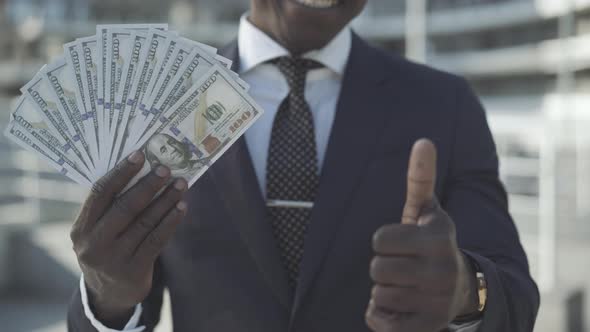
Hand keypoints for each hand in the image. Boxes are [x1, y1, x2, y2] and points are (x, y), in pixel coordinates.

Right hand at [70, 151, 187, 326]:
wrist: (109, 295)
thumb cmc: (107, 249)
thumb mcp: (98, 232)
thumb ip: (111, 208)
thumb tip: (143, 170)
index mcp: (81, 228)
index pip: (101, 193)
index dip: (121, 172)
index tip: (140, 154)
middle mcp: (94, 243)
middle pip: (125, 207)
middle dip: (148, 185)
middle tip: (166, 169)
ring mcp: (114, 259)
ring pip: (145, 222)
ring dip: (166, 200)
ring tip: (180, 184)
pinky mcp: (134, 270)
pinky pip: (157, 240)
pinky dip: (171, 221)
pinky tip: (182, 207)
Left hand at [365, 139, 477, 331]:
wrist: (462, 288)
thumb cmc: (432, 243)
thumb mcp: (428, 211)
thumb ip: (421, 178)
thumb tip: (423, 141)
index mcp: (439, 236)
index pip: (379, 240)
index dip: (384, 241)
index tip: (402, 243)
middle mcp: (442, 269)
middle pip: (377, 269)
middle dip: (383, 268)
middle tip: (403, 267)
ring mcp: (438, 300)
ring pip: (378, 295)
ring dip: (384, 291)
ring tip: (406, 285)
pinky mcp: (430, 325)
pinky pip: (382, 322)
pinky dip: (382, 315)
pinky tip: (401, 306)